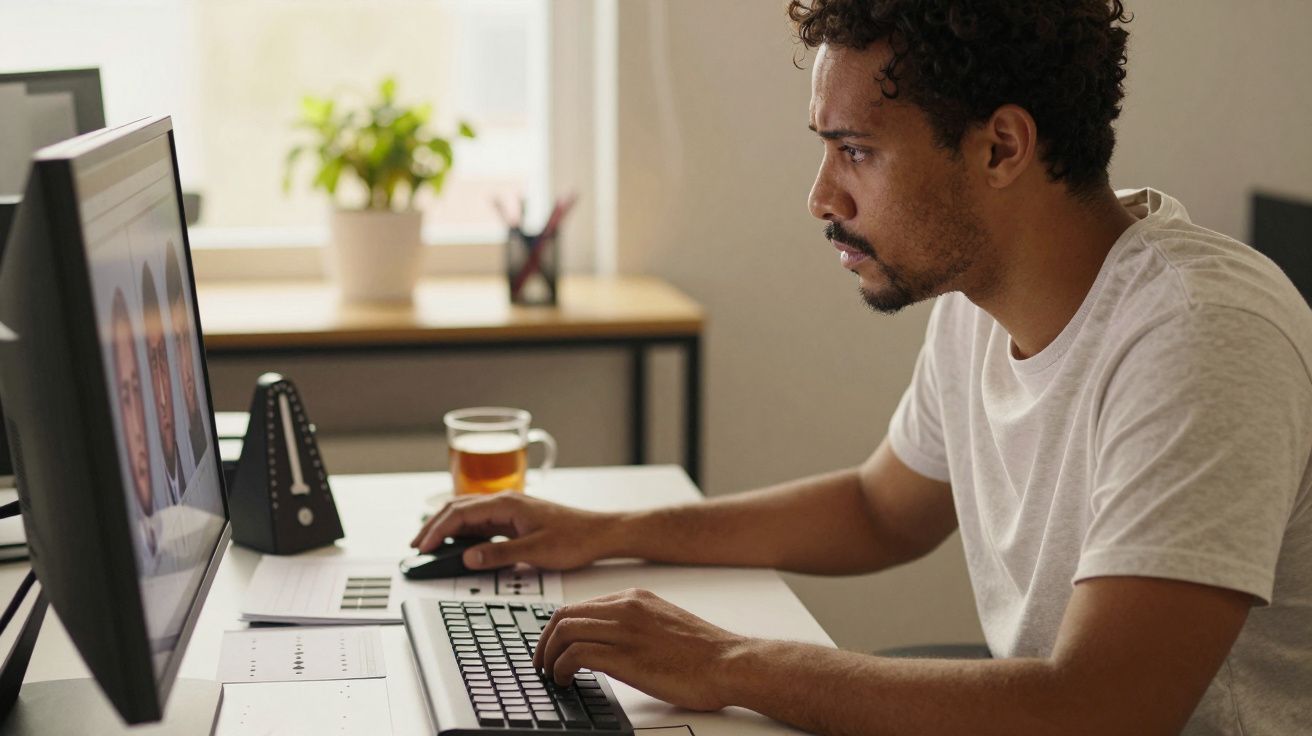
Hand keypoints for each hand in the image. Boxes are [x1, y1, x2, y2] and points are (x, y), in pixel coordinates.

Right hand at [410, 492, 618, 570]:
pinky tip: (458, 544)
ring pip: (468, 514)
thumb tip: (467, 557)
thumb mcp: (535, 551)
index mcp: (507, 504)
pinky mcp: (515, 519)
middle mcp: (505, 502)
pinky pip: (482, 523)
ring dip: (447, 528)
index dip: (436, 530)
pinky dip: (464, 531)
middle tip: (416, 546)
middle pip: (458, 509)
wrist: (600, 533)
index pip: (460, 513)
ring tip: (430, 545)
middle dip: (434, 526)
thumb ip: (499, 554)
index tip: (422, 547)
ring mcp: (510, 510)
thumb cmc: (575, 538)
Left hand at [533, 588, 747, 711]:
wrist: (730, 662)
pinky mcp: (625, 656)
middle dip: (545, 640)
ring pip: (564, 631)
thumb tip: (613, 644)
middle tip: (542, 662)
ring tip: (551, 675)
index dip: (559, 628)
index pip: (581, 605)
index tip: (553, 647)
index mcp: (636, 598)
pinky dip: (561, 668)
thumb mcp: (665, 624)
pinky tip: (565, 681)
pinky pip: (575, 654)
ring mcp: (625, 630)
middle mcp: (626, 607)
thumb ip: (638, 625)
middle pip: (564, 614)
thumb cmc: (705, 653)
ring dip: (548, 655)